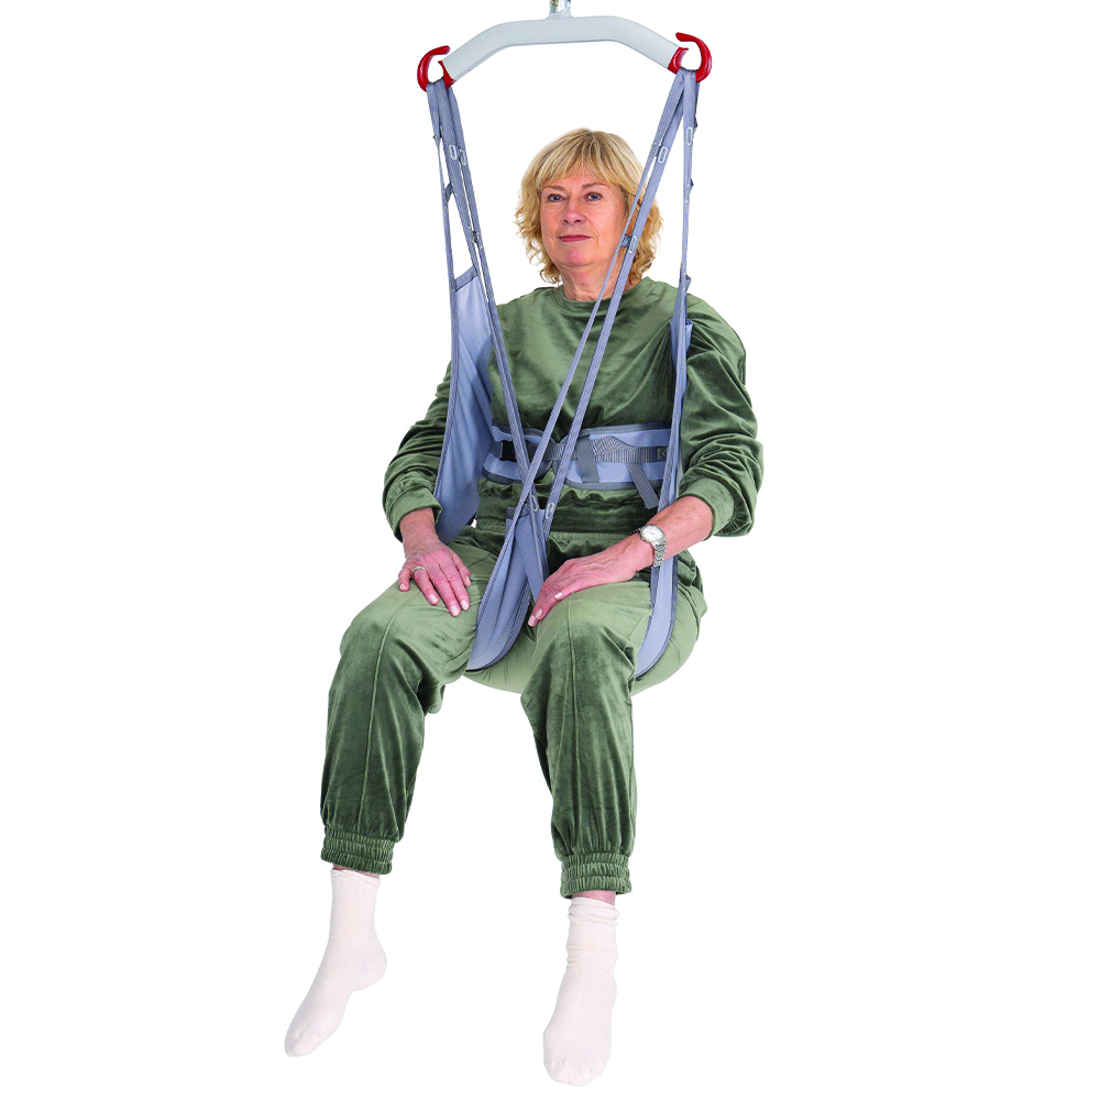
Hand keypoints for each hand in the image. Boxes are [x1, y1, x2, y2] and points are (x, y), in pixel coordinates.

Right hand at [398, 509, 471, 615]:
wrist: (419, 537)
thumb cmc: (438, 551)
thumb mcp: (453, 556)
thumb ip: (461, 569)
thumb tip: (468, 583)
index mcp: (444, 558)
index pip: (454, 577)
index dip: (460, 592)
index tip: (465, 605)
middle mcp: (431, 560)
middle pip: (441, 580)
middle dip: (449, 597)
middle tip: (455, 611)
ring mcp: (418, 563)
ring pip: (423, 577)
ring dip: (428, 590)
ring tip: (435, 602)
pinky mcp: (406, 566)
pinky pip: (403, 573)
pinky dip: (403, 580)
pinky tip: (404, 589)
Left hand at [527, 543, 645, 625]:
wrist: (624, 556)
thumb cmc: (608, 567)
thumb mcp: (587, 574)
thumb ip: (576, 583)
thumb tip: (568, 598)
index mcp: (568, 568)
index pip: (548, 585)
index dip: (539, 600)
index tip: (535, 614)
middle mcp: (570, 569)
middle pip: (548, 588)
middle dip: (538, 605)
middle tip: (532, 621)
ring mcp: (580, 572)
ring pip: (557, 588)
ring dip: (546, 603)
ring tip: (539, 617)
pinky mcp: (591, 576)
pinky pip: (574, 584)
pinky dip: (563, 592)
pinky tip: (557, 600)